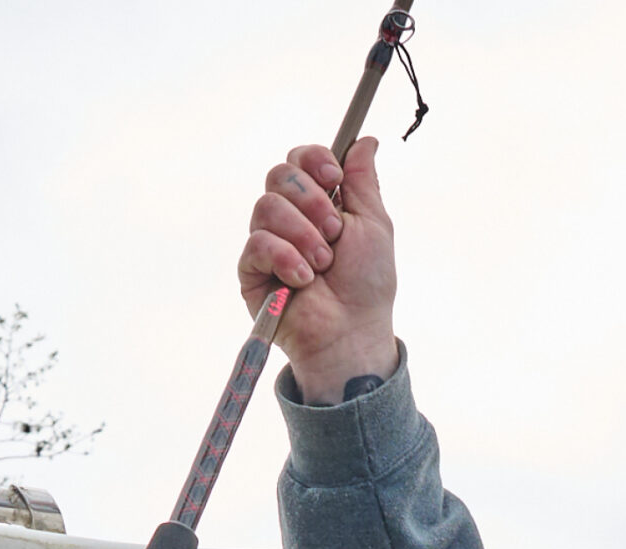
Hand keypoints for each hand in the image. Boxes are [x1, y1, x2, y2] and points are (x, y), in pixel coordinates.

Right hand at [239, 136, 397, 403]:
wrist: (353, 332)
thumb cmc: (367, 285)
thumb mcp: (374, 224)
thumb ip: (363, 181)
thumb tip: (366, 140)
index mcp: (316, 203)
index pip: (298, 159)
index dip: (314, 161)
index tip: (335, 180)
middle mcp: (288, 218)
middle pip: (279, 173)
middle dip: (313, 201)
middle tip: (335, 234)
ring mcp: (267, 243)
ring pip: (267, 206)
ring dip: (303, 234)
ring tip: (323, 265)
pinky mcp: (251, 271)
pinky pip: (257, 243)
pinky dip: (286, 258)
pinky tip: (304, 280)